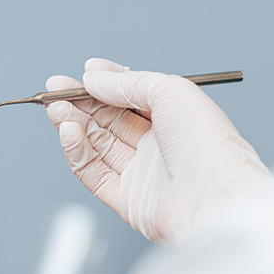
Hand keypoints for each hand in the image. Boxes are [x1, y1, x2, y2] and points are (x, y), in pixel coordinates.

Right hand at [46, 58, 270, 245]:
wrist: (218, 199)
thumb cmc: (209, 145)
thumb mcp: (171, 91)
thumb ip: (128, 83)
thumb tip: (93, 77)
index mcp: (174, 119)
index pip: (130, 98)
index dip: (105, 85)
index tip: (82, 73)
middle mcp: (157, 146)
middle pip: (108, 120)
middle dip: (80, 103)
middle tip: (55, 89)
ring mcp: (141, 173)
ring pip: (96, 144)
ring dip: (73, 123)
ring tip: (56, 108)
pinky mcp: (126, 199)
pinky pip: (93, 172)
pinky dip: (76, 151)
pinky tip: (68, 131)